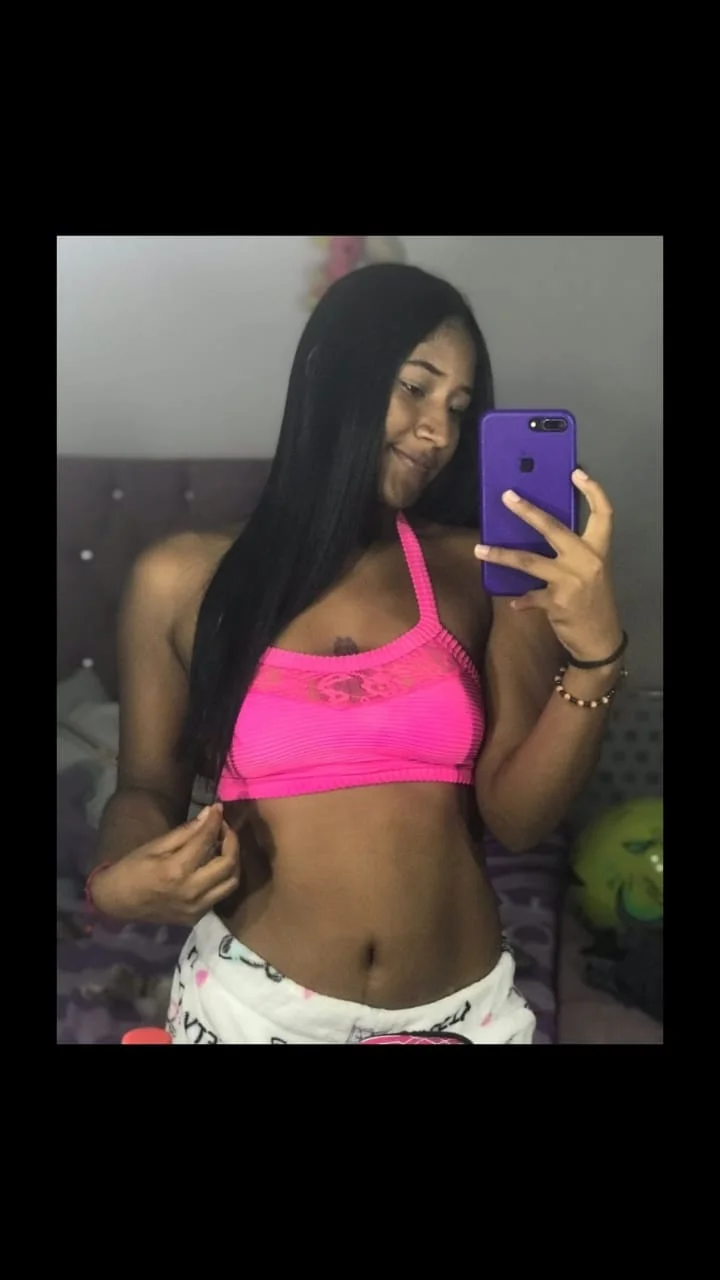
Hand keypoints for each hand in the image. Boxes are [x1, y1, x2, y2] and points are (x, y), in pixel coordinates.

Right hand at [91, 804, 240, 924]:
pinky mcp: (196, 917)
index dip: (215, 821)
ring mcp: (196, 908)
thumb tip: (208, 813)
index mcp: (176, 870)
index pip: (206, 840)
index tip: (218, 808)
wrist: (116, 903)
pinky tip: (214, 866)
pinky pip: (220, 895)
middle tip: (224, 828)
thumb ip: (185, 832)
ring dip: (233, 861)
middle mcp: (192, 891)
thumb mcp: (155, 846)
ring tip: (224, 846)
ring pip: (231, 882)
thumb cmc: (132, 869)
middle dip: (232, 841)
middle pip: (229, 863)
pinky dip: (223, 878)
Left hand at [474, 469, 622, 661]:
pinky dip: (521, 599)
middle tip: (507, 496)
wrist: (600, 639)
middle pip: (554, 528)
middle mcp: (587, 560)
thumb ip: (572, 553)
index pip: (603, 513)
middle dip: (528, 511)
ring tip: (479, 549)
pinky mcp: (557, 602)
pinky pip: (530, 597)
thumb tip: (539, 533)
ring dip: (501, 554)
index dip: (592, 490)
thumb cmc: (593, 600)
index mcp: (599, 549)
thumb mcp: (591, 571)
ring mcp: (571, 581)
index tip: (576, 472)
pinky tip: (514, 602)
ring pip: (529, 561)